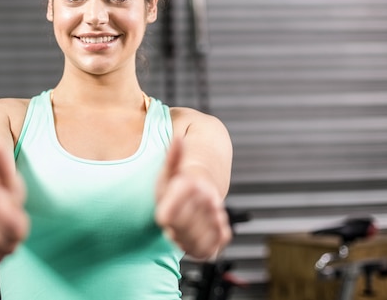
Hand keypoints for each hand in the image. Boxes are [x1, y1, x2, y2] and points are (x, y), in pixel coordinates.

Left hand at [155, 138, 231, 260]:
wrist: (202, 191)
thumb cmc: (179, 183)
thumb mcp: (168, 171)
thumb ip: (171, 157)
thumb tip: (178, 138)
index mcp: (192, 184)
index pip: (169, 214)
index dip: (164, 217)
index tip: (162, 216)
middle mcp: (208, 199)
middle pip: (180, 228)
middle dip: (173, 227)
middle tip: (173, 220)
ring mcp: (217, 216)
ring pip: (194, 240)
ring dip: (183, 238)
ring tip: (181, 227)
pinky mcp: (223, 233)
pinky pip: (208, 248)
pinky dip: (197, 247)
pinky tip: (192, 236)